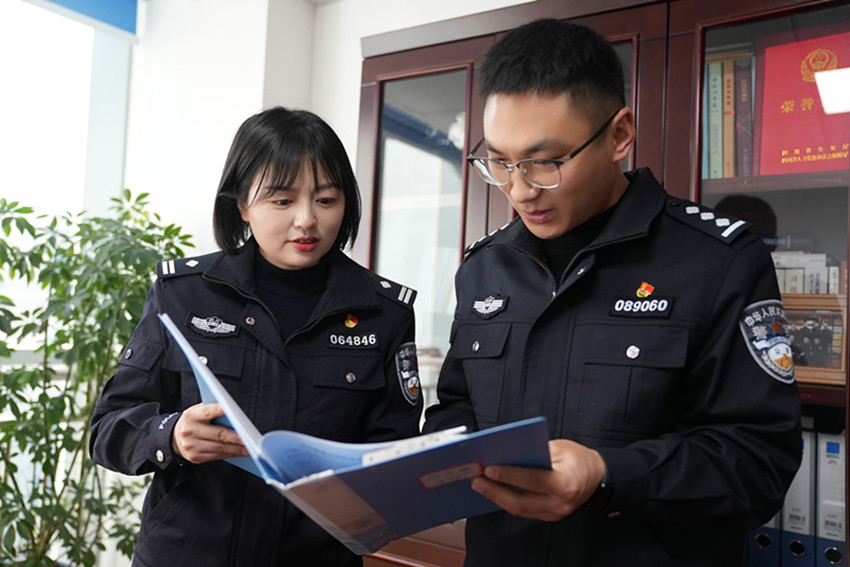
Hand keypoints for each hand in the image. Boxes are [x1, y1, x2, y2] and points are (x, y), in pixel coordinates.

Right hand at [171, 403, 248, 463]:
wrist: (174, 438)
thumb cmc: (193, 421)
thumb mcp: (197, 411)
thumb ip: (211, 410)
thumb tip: (234, 414)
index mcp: (191, 416)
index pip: (207, 411)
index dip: (218, 410)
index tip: (231, 410)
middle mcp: (190, 431)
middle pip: (219, 434)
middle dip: (237, 437)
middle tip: (250, 438)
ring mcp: (192, 446)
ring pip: (220, 448)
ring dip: (238, 449)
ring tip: (250, 447)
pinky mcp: (195, 458)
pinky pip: (217, 457)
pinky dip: (231, 455)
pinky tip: (240, 453)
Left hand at [470, 439, 605, 520]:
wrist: (598, 477)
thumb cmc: (578, 458)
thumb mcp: (559, 447)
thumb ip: (536, 452)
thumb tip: (506, 454)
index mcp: (565, 483)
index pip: (533, 480)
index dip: (510, 475)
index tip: (489, 469)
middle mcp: (559, 503)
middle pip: (521, 502)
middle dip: (496, 491)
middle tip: (477, 480)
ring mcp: (554, 513)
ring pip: (520, 510)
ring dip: (497, 498)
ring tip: (480, 486)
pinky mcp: (549, 515)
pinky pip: (524, 510)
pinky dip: (507, 501)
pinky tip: (494, 491)